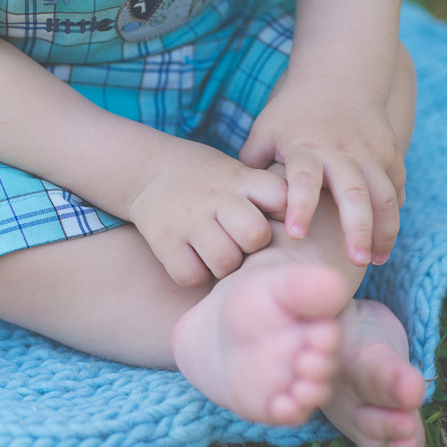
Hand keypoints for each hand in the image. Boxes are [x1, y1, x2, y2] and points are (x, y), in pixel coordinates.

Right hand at [127, 139, 286, 286]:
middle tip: (240, 242)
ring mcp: (188, 220)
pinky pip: (191, 275)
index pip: (280, 198)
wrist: (148, 170)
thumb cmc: (207, 179)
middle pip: (255, 234)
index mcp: (239, 179)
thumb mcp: (237, 172)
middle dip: (252, 245)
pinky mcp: (164, 241)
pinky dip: (195, 275)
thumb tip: (299, 227)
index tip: (272, 218)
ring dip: (225, 265)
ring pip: (225, 260)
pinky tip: (194, 260)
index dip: (283, 213)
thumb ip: (264, 194)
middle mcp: (215, 197)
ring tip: (218, 253)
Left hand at [239, 76, 405, 266]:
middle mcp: (340, 149)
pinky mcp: (390, 150)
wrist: (338, 74)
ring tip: (375, 260)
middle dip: (357, 228)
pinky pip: (396, 185)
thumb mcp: (265, 131)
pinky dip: (393, 213)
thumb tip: (235, 208)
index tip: (296, 235)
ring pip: (384, 193)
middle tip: (355, 263)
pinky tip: (384, 239)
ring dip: (383, 229)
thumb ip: (252, 167)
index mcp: (305, 146)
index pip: (303, 178)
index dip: (300, 206)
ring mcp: (369, 150)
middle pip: (353, 191)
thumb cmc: (293, 112)